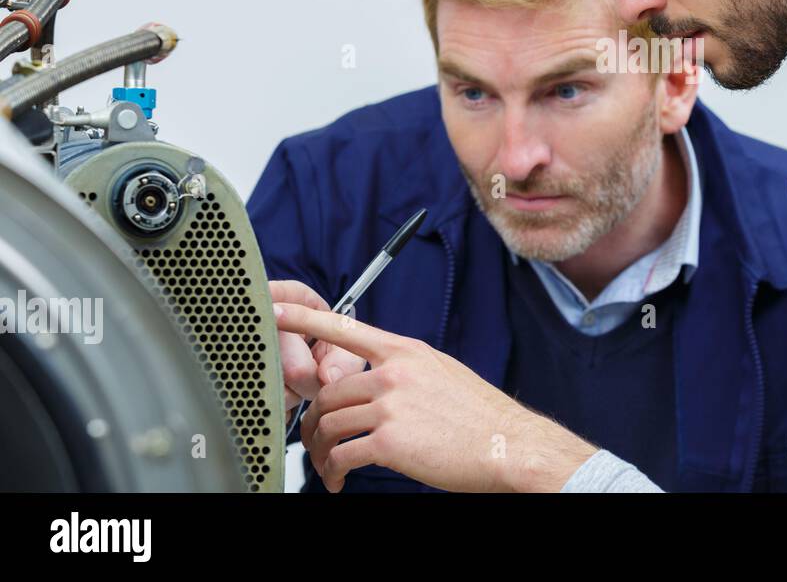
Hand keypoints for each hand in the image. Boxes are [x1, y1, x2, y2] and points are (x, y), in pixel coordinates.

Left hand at [273, 302, 598, 491]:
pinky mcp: (389, 441)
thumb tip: (382, 377)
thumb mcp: (443, 372)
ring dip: (321, 449)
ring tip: (327, 466)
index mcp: (406, 351)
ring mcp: (390, 405)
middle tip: (315, 439)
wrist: (505, 444)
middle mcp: (394, 372)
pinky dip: (333, 471)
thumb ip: (407, 369)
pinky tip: (339, 480)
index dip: (305, 318)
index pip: (346, 327)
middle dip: (316, 419)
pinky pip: (343, 455)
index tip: (276, 312)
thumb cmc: (479, 414)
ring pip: (330, 423)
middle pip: (330, 390)